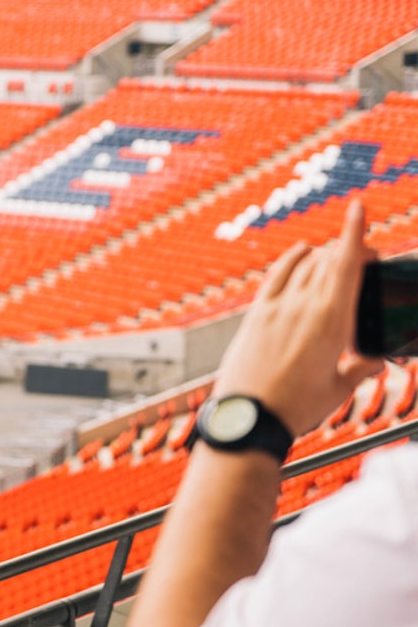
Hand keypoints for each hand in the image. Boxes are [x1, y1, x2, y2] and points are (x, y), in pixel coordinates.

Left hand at [212, 198, 383, 437]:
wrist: (249, 418)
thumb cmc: (296, 407)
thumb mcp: (340, 388)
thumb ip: (362, 367)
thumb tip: (378, 359)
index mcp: (331, 321)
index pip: (345, 264)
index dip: (353, 232)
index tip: (358, 208)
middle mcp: (302, 307)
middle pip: (327, 260)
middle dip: (348, 249)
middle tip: (365, 254)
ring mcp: (275, 308)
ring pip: (302, 265)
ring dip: (322, 254)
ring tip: (336, 255)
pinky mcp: (255, 316)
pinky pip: (275, 277)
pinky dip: (290, 261)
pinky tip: (300, 254)